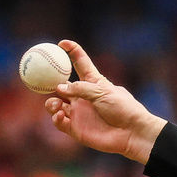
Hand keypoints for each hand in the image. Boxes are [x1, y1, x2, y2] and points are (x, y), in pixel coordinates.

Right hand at [44, 40, 166, 163]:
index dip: (72, 51)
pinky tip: (60, 115)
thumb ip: (80, 88)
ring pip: (56, 104)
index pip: (80, 63)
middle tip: (44, 81)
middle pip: (60, 85)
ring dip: (51, 103)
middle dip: (50, 82)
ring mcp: (79, 113)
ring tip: (57, 104)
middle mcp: (83, 96)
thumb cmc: (123, 109)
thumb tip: (59, 87)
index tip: (62, 43)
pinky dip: (56, 118)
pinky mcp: (76, 129)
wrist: (133, 133)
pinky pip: (59, 122)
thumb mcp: (103, 92)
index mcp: (93, 83)